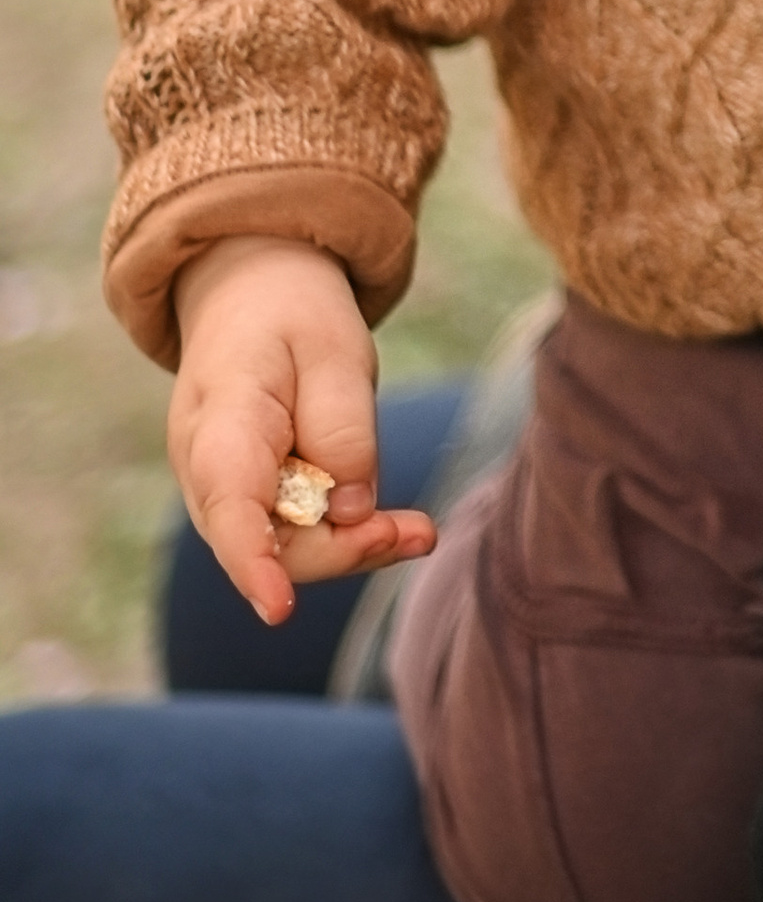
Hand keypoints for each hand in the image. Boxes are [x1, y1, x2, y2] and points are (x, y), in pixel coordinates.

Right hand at [168, 237, 436, 627]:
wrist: (251, 293)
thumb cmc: (291, 315)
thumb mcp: (335, 346)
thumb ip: (344, 426)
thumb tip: (351, 510)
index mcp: (220, 417)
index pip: (228, 501)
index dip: (252, 560)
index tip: (279, 608)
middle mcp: (205, 468)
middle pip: (265, 540)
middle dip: (341, 550)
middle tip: (416, 531)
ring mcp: (223, 489)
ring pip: (283, 546)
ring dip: (353, 546)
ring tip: (419, 530)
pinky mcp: (250, 499)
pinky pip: (294, 532)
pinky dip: (347, 533)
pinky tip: (398, 528)